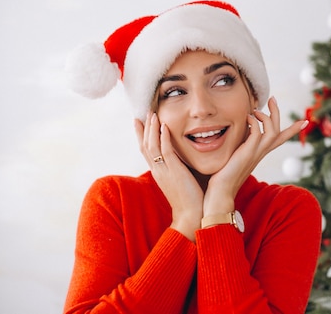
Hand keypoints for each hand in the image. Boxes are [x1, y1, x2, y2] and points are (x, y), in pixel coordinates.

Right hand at [134, 113, 203, 240]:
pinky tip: (165, 126)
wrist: (191, 216)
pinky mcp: (174, 172)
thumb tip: (185, 156)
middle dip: (144, 128)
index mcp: (159, 172)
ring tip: (153, 114)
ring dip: (152, 128)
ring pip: (152, 146)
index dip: (142, 135)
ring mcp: (164, 171)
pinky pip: (165, 151)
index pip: (146, 150)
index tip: (139, 121)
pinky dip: (163, 138)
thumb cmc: (190, 199)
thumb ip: (179, 167)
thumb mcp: (181, 179)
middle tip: (143, 113)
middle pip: (145, 145)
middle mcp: (158, 170)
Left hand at [202, 96, 307, 215]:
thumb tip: (238, 132)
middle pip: (278, 131)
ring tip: (256, 108)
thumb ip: (240, 145)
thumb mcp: (235, 156)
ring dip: (267, 116)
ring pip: (272, 131)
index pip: (279, 139)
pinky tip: (246, 117)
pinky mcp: (248, 152)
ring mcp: (256, 153)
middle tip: (272, 99)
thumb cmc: (224, 175)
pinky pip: (257, 132)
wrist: (221, 191)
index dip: (292, 130)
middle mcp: (261, 153)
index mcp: (260, 153)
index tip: (304, 121)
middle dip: (277, 113)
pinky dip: (254, 122)